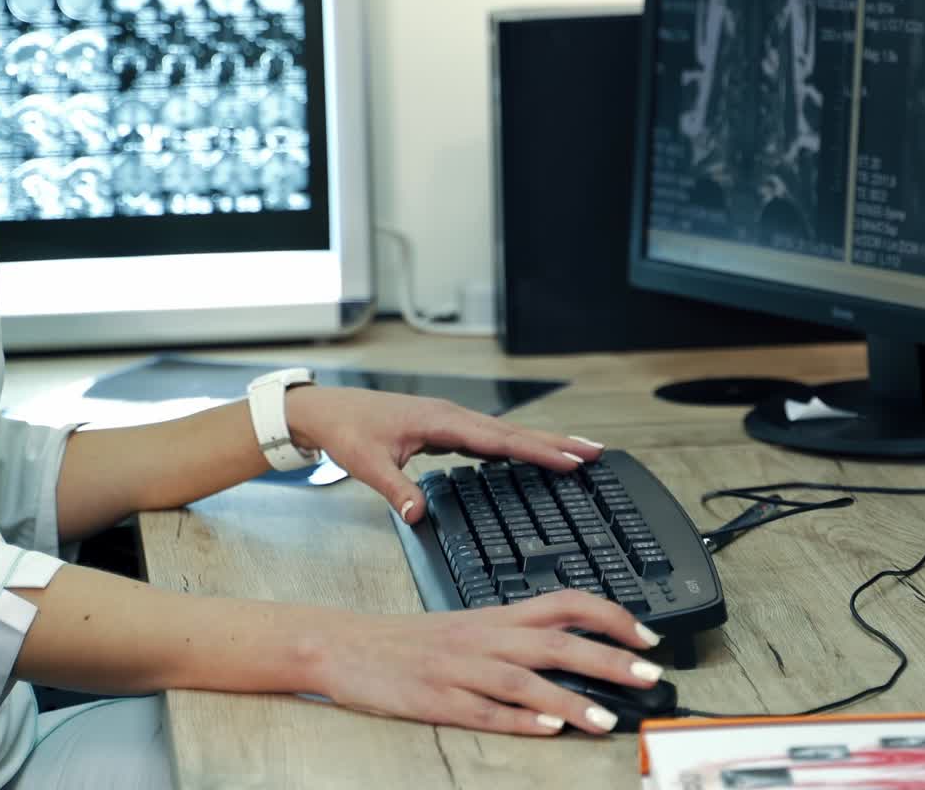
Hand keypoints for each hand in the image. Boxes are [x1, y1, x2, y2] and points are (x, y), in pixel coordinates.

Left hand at [285, 387, 602, 522]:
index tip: (571, 459)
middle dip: (556, 442)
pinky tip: (526, 455)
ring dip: (540, 442)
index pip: (499, 439)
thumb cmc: (348, 430)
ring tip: (575, 453)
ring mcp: (450, 420)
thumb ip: (395, 488)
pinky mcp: (444, 427)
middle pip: (514, 431)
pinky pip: (489, 437)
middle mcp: (452, 416)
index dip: (538, 450)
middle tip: (596, 452)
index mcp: (441, 422)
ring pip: (504, 432)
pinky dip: (515, 444)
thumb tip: (418, 515)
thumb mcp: (367, 464)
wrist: (328, 409)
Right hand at [298, 590, 663, 734]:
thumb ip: (518, 635)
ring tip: (607, 718)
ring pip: (525, 678)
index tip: (646, 635)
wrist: (350, 644)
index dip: (609, 616)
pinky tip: (545, 727)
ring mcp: (461, 668)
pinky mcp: (438, 700)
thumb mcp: (471, 627)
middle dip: (607, 657)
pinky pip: (483, 710)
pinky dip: (517, 718)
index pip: (564, 603)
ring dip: (570, 698)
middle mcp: (485, 637)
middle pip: (556, 641)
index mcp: (496, 616)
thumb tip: (574, 648)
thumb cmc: (413, 640)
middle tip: (648, 675)